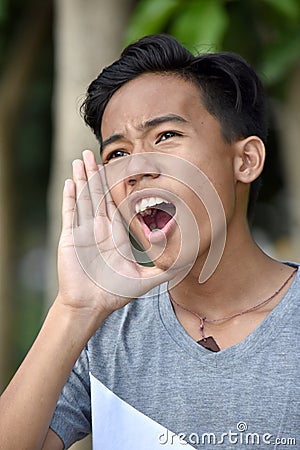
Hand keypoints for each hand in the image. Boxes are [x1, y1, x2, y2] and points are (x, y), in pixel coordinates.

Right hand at [57, 150, 175, 317]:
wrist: (92, 305)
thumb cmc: (116, 293)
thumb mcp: (146, 279)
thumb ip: (166, 269)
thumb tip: (189, 260)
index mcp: (115, 233)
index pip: (115, 202)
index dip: (116, 184)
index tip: (120, 166)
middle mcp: (99, 228)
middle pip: (97, 193)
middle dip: (96, 173)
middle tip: (94, 153)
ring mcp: (83, 231)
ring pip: (83, 198)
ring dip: (82, 178)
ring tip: (81, 159)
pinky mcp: (70, 237)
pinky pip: (70, 213)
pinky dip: (69, 197)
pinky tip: (70, 181)